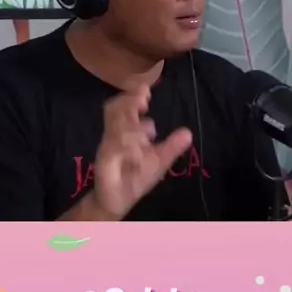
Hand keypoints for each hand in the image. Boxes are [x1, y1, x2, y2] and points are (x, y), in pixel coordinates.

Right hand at [93, 85, 192, 219]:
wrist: (118, 200)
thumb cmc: (136, 177)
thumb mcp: (158, 160)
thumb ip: (171, 146)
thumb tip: (188, 132)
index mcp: (126, 131)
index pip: (124, 105)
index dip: (133, 96)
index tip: (146, 91)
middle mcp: (115, 135)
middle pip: (115, 109)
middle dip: (129, 101)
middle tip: (144, 98)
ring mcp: (108, 147)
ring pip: (116, 127)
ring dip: (131, 125)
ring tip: (148, 131)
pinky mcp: (104, 160)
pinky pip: (114, 147)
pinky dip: (127, 146)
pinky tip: (139, 152)